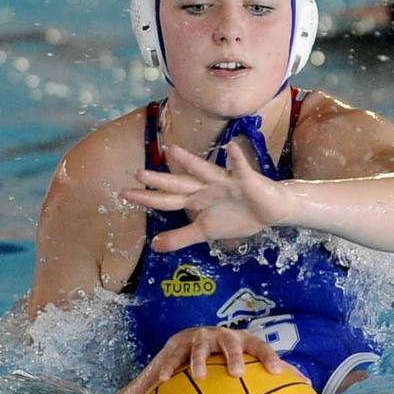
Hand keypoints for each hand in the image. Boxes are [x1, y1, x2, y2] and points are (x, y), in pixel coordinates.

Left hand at [120, 142, 297, 251]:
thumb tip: (154, 246)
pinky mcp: (246, 181)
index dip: (148, 198)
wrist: (269, 211)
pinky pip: (241, 169)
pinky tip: (231, 148)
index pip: (167, 199)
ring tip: (172, 149)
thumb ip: (180, 237)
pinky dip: (237, 159)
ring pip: (205, 171)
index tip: (124, 194)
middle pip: (180, 183)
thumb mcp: (205, 232)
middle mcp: (207, 187)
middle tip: (138, 173)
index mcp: (196, 200)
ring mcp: (226, 182)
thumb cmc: (237, 216)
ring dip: (190, 161)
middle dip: (161, 180)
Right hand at [144, 325, 285, 382]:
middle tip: (237, 373)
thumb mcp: (248, 361)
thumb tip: (309, 385)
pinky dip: (168, 366)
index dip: (269, 357)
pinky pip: (173, 356)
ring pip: (200, 346)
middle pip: (231, 343)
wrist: (191, 341)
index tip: (276, 372)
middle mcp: (223, 336)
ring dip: (200, 360)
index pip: (260, 346)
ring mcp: (200, 337)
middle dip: (234, 356)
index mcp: (243, 341)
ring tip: (200, 376)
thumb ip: (274, 371)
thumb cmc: (227, 356)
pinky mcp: (178, 343)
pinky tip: (163, 379)